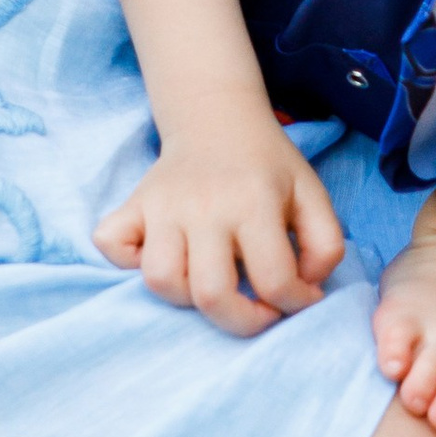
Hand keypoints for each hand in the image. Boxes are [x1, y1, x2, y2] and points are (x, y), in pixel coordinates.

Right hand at [93, 109, 346, 333]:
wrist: (216, 116)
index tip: (297, 298)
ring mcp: (161, 205)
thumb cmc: (268, 166)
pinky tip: (163, 256)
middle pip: (210, 293)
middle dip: (240, 320)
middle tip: (257, 308)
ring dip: (187, 297)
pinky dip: (126, 263)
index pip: (274, 279)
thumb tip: (305, 290)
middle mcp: (204, 205)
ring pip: (159, 279)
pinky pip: (110, 245)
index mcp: (254, 202)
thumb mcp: (313, 195)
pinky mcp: (131, 205)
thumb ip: (325, 246)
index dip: (294, 304)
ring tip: (212, 281)